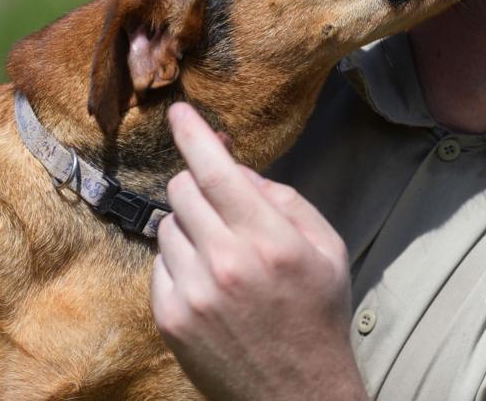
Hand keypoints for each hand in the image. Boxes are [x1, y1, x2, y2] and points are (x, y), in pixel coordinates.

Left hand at [152, 103, 368, 400]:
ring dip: (190, 228)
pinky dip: (179, 263)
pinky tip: (209, 285)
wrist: (296, 392)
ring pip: (168, 226)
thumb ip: (284, 199)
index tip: (178, 112)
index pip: (218, 170)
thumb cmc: (317, 313)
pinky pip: (160, 264)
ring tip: (222, 257)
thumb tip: (237, 170)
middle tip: (220, 205)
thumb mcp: (325, 248)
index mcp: (270, 240)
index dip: (193, 134)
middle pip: (183, 191)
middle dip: (198, 186)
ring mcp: (194, 293)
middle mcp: (227, 263)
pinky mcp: (171, 318)